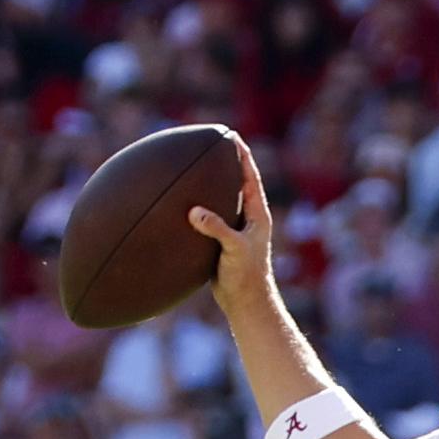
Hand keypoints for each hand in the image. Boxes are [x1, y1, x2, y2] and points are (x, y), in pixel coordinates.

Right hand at [182, 139, 278, 315]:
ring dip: (209, 186)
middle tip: (209, 145)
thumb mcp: (233, 249)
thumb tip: (194, 212)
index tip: (231, 135)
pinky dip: (197, 209)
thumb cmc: (246, 276)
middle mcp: (247, 218)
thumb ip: (216, 228)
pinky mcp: (221, 242)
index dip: (241, 155)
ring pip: (221, 200)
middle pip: (236, 182)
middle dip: (224, 164)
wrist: (245, 302)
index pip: (250, 176)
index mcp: (257, 213)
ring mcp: (234, 229)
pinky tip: (181, 205)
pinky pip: (209, 219)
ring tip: (193, 169)